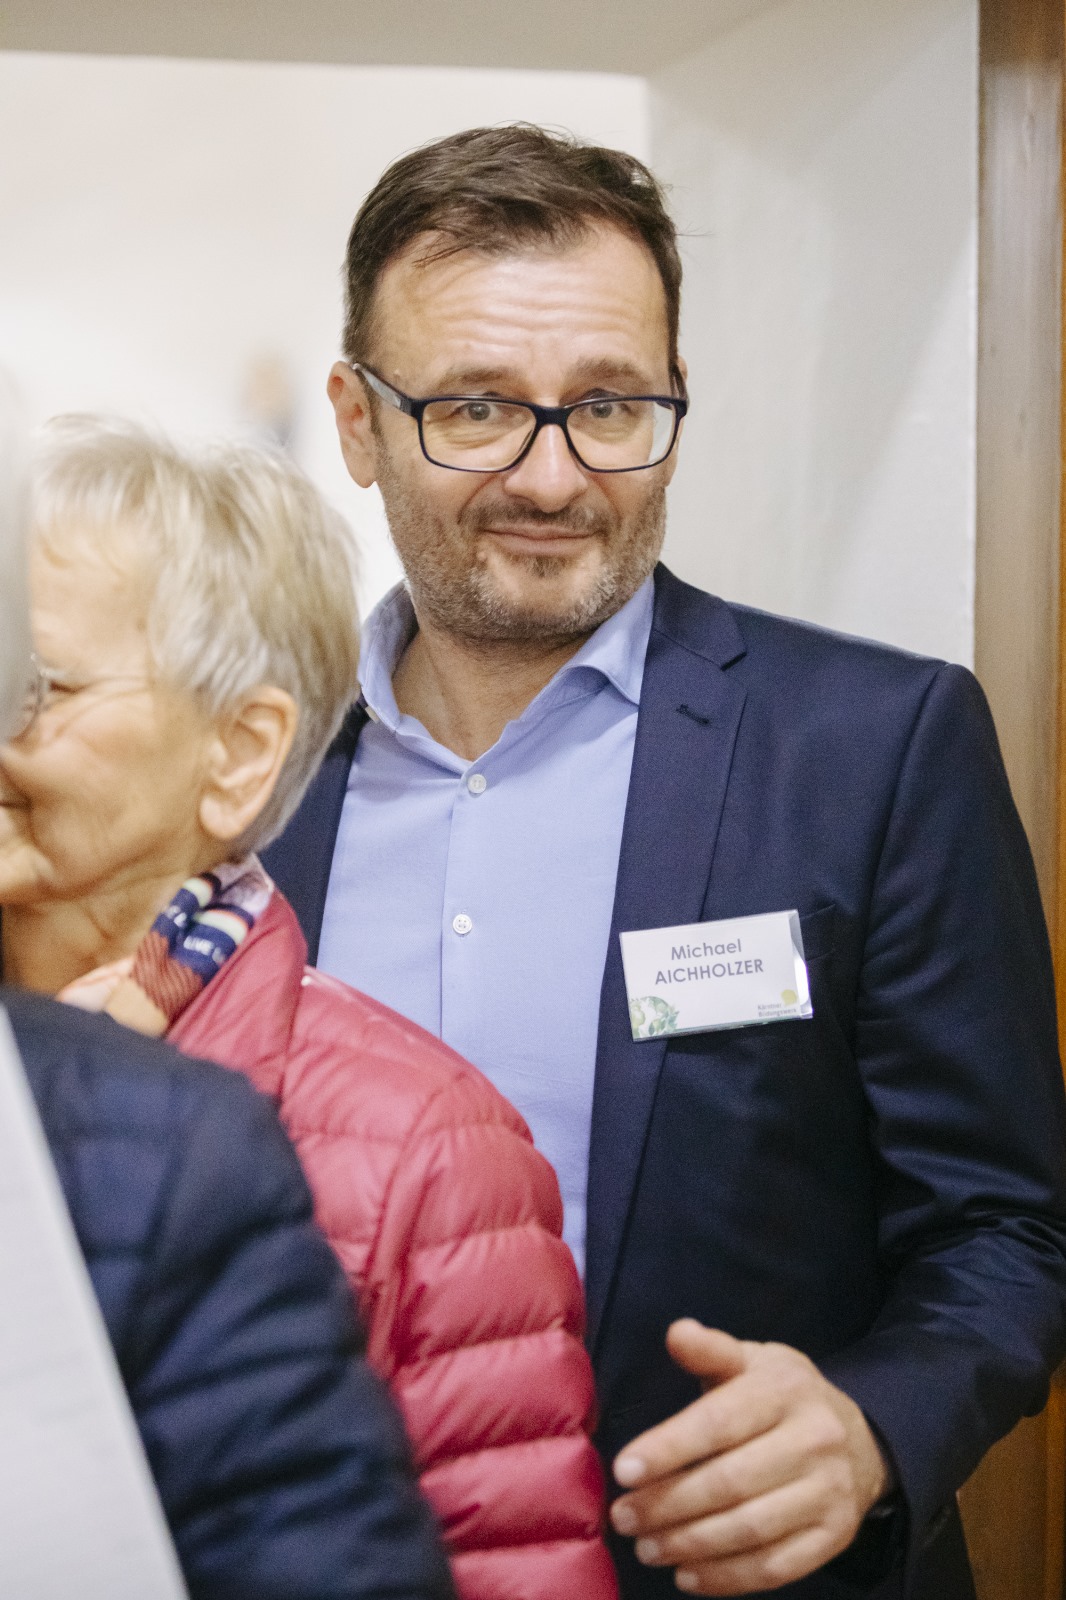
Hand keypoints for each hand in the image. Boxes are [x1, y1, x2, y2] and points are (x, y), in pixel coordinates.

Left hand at [610, 1320, 889, 1594]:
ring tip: (647, 1548)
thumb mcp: (751, 1361)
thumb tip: (677, 1333)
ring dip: (690, 1545)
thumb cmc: (781, 1396)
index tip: (623, 1470)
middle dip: (668, 1504)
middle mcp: (813, 1440)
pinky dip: (726, 1578)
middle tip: (623, 1517)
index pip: (719, 1423)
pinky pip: (775, 1567)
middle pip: (730, 1483)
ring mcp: (829, 1492)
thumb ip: (711, 1350)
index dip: (669, 1448)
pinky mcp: (835, 1536)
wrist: (859, 1439)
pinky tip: (687, 1575)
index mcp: (785, 1390)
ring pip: (749, 1530)